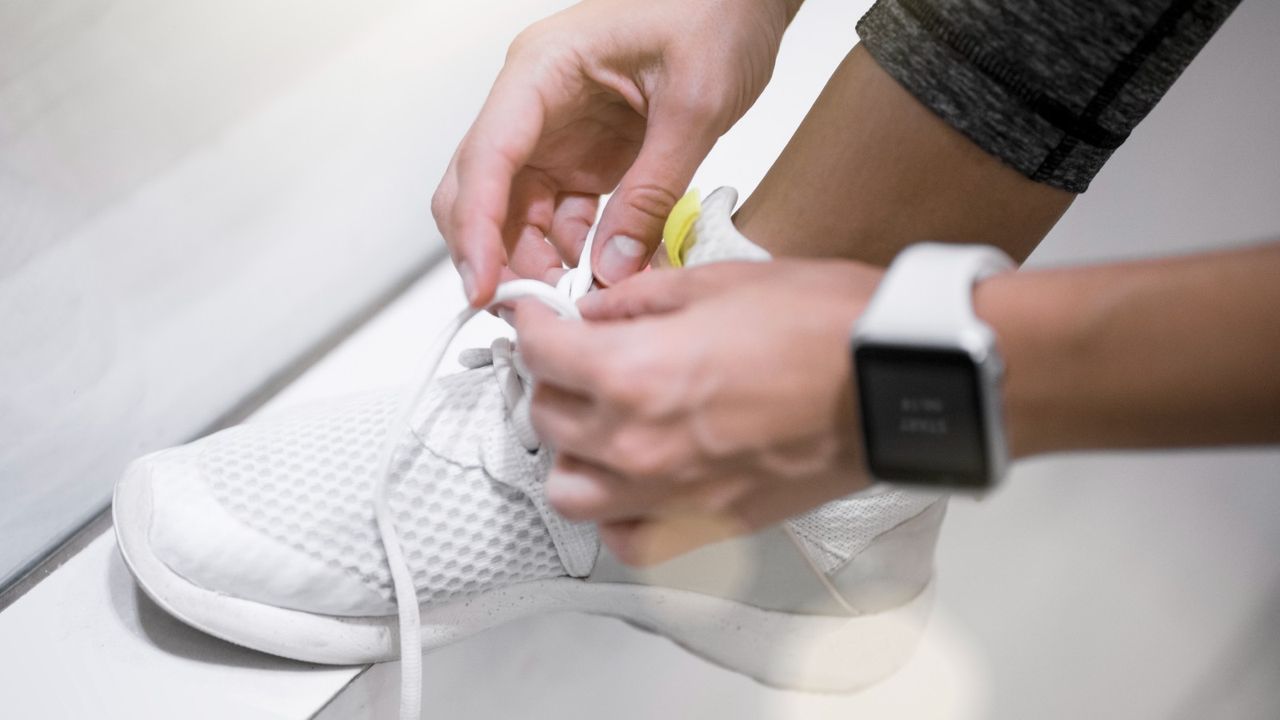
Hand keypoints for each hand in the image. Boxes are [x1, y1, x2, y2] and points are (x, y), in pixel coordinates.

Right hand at [431, 0, 799, 305]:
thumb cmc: (717, 15)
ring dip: (535, 259)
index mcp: (541, 69)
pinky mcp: (583, 156)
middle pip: (480, 190)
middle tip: (527, 308)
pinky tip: (602, 275)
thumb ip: (651, 191)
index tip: (484, 287)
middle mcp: (533, 102)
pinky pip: (558, 215)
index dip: (477, 229)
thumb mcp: (694, 106)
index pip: (486, 157)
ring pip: (514, 211)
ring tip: (575, 300)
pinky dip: (573, 251)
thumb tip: (610, 270)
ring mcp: (555, 131)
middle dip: (494, 253)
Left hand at [515, 259, 881, 563]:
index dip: (531, 326)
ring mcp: (671, 493)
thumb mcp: (717, 282)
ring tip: (597, 423)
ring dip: (571, 453)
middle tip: (575, 359)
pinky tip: (630, 483)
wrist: (891, 379)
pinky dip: (616, 516)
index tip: (538, 320)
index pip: (540, 355)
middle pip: (546, 419)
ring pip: (570, 491)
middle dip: (552, 380)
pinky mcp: (709, 523)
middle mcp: (639, 443)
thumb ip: (640, 300)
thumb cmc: (823, 325)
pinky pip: (629, 540)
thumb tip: (598, 312)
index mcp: (634, 374)